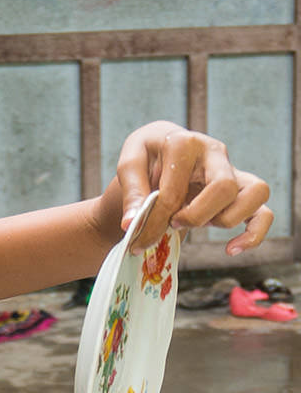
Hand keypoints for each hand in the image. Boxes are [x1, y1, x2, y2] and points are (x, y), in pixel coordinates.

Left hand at [108, 121, 271, 254]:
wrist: (160, 155)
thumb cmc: (146, 159)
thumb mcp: (129, 166)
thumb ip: (132, 193)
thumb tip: (131, 223)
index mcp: (184, 143)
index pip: (174, 191)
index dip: (155, 221)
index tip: (139, 237)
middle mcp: (215, 152)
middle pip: (223, 188)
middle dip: (195, 217)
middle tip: (173, 224)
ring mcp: (233, 170)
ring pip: (256, 193)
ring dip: (225, 220)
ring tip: (200, 226)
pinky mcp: (241, 189)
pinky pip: (263, 211)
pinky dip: (254, 233)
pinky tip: (231, 249)